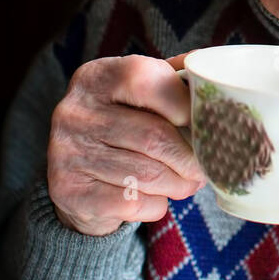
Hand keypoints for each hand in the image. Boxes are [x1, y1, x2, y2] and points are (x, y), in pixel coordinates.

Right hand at [47, 52, 205, 235]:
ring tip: (188, 183)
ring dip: (178, 185)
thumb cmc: (124, 128)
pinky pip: (131, 203)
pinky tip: (155, 198)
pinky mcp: (70, 192)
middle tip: (205, 167)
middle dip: (190, 158)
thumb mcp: (139, 95)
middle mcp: (75, 110)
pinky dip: (155, 204)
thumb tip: (211, 75)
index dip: (183, 102)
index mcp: (97, 76)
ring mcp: (67, 152)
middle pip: (153, 136)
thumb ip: (173, 81)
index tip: (202, 122)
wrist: (78, 179)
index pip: (145, 78)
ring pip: (146, 175)